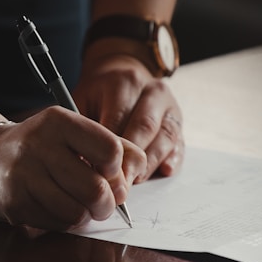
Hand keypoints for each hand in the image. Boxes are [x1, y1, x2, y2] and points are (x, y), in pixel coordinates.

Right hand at [0, 106, 147, 230]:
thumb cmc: (41, 147)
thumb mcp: (73, 132)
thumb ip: (112, 145)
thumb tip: (137, 170)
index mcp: (59, 122)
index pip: (110, 150)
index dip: (118, 170)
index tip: (109, 173)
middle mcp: (39, 145)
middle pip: (97, 189)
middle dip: (107, 204)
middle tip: (103, 202)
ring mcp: (24, 176)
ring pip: (78, 212)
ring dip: (86, 215)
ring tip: (80, 205)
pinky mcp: (15, 203)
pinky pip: (58, 224)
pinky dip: (65, 222)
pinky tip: (57, 207)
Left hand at [73, 53, 184, 178]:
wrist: (122, 76)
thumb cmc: (98, 95)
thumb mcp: (83, 100)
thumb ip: (82, 126)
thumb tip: (81, 161)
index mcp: (126, 82)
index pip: (119, 117)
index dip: (109, 148)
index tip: (98, 171)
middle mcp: (153, 91)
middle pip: (145, 128)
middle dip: (131, 160)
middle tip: (117, 184)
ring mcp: (170, 107)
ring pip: (165, 137)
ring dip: (150, 164)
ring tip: (134, 182)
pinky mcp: (179, 123)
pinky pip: (179, 143)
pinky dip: (173, 159)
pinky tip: (164, 171)